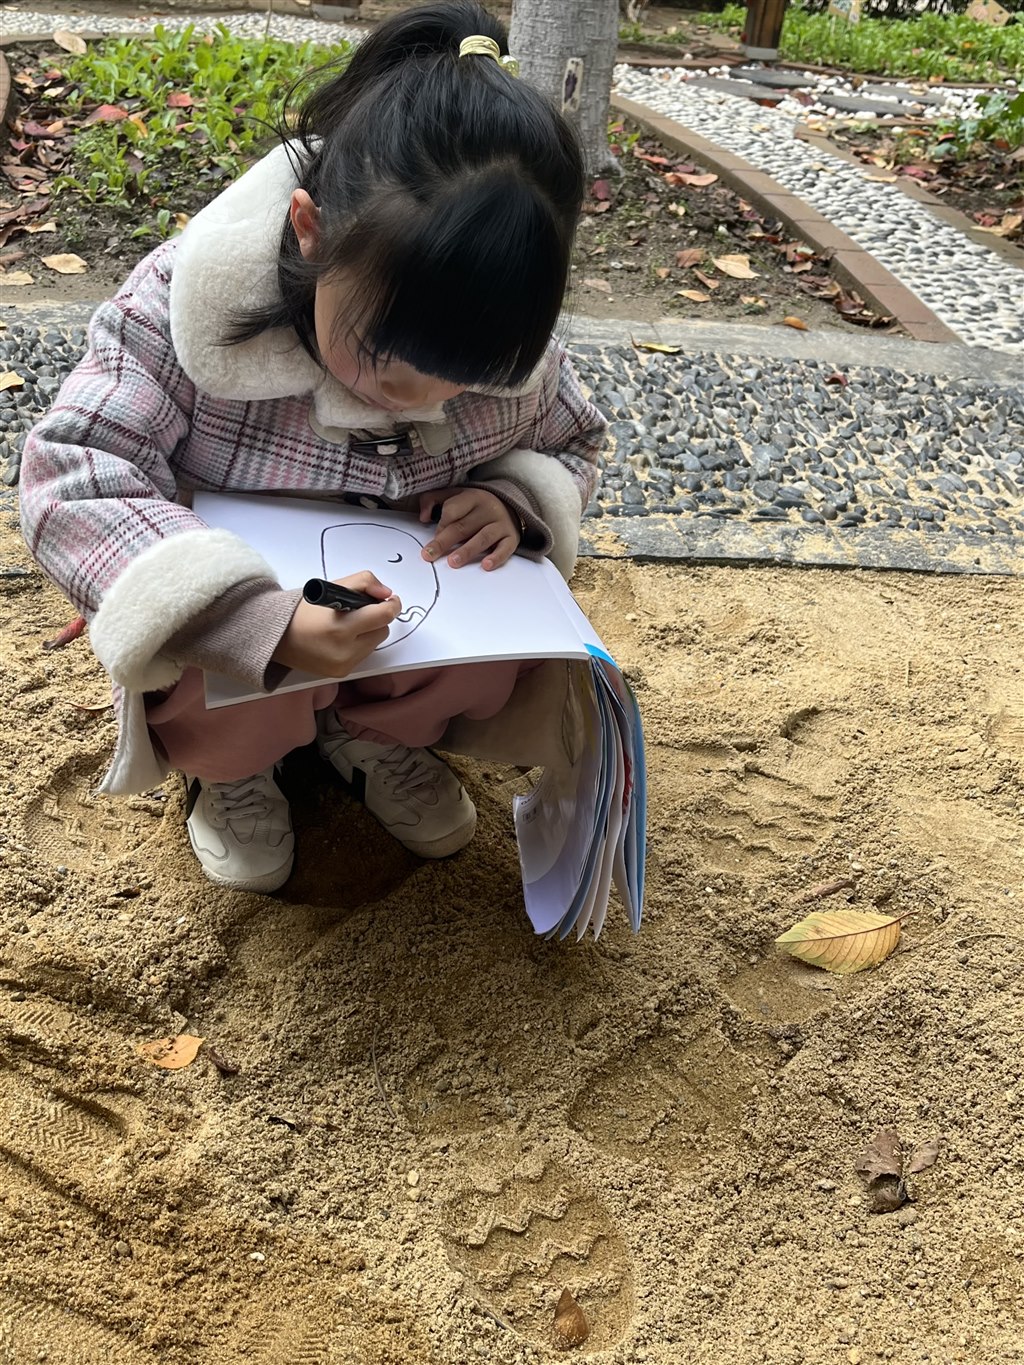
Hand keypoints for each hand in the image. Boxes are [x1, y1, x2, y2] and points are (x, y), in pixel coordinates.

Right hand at [273, 571, 401, 677]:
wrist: (277, 636)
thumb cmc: (303, 611)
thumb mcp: (332, 587)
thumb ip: (364, 583)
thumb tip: (386, 593)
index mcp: (340, 627)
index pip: (383, 616)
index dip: (392, 605)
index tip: (391, 599)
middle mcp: (344, 650)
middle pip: (382, 630)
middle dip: (375, 618)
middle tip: (359, 611)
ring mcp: (343, 665)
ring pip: (375, 644)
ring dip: (368, 632)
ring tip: (346, 625)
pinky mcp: (341, 673)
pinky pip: (363, 655)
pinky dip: (358, 645)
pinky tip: (341, 638)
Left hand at [418, 487, 520, 570]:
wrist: (511, 506)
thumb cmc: (476, 505)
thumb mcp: (455, 495)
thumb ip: (433, 499)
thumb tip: (423, 516)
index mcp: (472, 497)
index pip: (452, 509)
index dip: (440, 524)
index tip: (432, 538)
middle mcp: (487, 509)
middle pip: (463, 526)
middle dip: (444, 541)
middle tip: (430, 555)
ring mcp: (500, 524)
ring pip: (482, 538)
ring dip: (467, 551)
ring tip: (453, 562)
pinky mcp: (511, 538)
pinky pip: (505, 548)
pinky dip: (496, 557)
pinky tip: (486, 565)